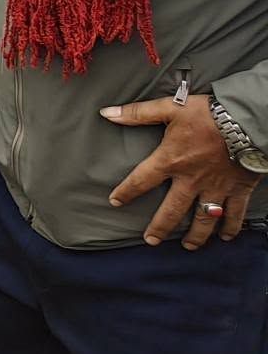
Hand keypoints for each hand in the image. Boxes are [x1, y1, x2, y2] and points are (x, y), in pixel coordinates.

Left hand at [103, 94, 261, 248]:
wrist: (246, 120)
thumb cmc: (207, 113)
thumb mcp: (170, 107)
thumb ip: (138, 113)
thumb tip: (107, 113)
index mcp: (171, 159)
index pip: (142, 180)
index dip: (126, 192)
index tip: (115, 202)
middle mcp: (192, 179)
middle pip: (172, 209)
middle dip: (160, 227)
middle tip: (150, 241)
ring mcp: (216, 187)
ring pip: (204, 219)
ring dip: (196, 235)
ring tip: (188, 246)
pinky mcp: (238, 189)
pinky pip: (235, 214)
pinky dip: (231, 227)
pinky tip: (226, 237)